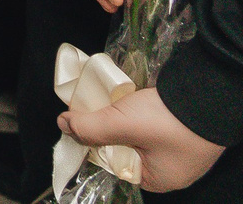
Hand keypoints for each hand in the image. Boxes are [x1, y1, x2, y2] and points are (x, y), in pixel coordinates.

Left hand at [60, 87, 226, 191]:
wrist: (211, 93)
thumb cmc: (168, 120)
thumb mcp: (121, 124)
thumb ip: (89, 127)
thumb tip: (63, 125)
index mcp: (157, 179)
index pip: (113, 163)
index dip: (94, 141)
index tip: (80, 121)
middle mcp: (170, 168)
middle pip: (124, 147)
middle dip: (108, 127)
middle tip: (92, 105)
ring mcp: (180, 148)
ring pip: (137, 131)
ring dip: (123, 115)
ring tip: (109, 99)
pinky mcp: (184, 128)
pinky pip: (153, 122)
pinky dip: (139, 110)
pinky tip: (128, 96)